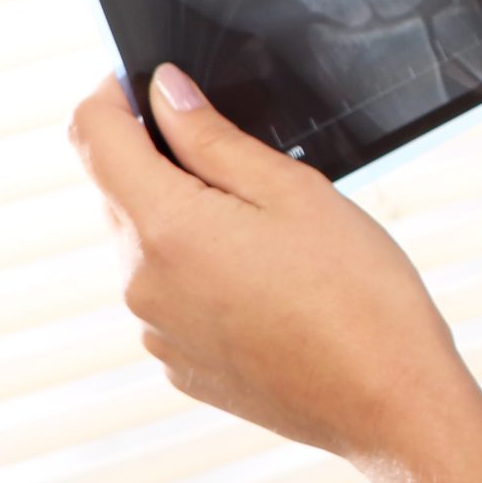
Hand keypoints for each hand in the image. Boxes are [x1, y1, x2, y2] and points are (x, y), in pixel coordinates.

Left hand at [69, 66, 481, 468]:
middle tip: (252, 162)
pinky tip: (273, 284)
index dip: (112, 94)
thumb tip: (164, 92)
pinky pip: (172, 299)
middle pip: (121, 193)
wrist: (388, 400)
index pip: (92, 136)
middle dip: (166, 161)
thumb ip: (214, 138)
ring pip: (149, 247)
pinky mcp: (180, 366)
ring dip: (189, 221)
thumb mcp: (294, 190)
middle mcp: (141, 284)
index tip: (148, 82)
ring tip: (278, 234)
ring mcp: (156, 332)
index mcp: (165, 229)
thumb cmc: (360, 293)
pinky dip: (204, 275)